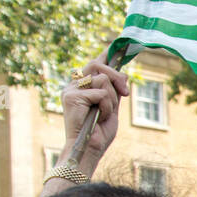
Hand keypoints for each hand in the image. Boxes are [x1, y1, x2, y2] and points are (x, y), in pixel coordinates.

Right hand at [62, 57, 128, 174]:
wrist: (89, 150)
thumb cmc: (99, 133)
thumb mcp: (112, 108)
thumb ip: (115, 91)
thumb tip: (124, 73)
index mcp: (82, 87)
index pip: (93, 65)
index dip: (104, 55)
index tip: (115, 47)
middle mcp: (73, 85)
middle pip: (98, 65)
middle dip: (116, 76)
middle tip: (125, 93)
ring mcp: (70, 90)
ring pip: (102, 79)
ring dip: (111, 99)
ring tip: (104, 114)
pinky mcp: (72, 97)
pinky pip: (101, 93)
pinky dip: (106, 108)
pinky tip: (98, 118)